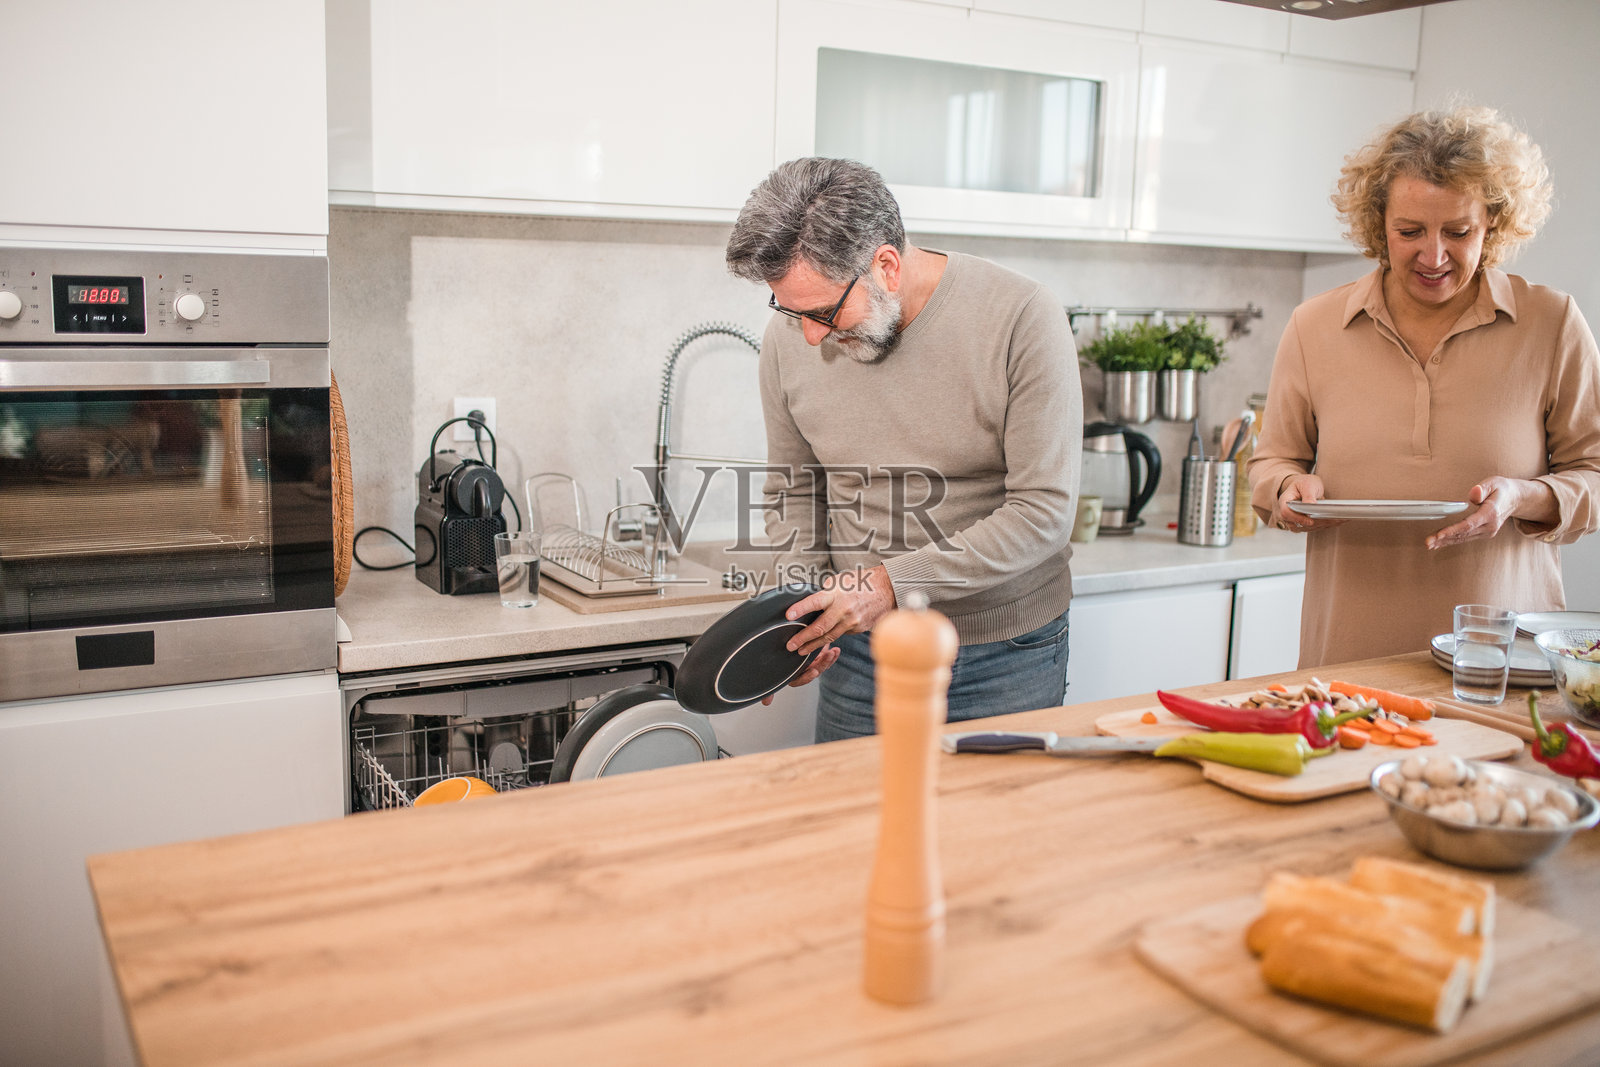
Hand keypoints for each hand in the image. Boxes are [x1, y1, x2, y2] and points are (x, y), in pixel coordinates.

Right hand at [760, 644, 840, 703]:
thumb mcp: (771, 674)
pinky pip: (826, 658)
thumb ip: (769, 691)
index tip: (813, 671)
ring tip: (834, 651)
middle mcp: (802, 671)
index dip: (807, 677)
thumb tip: (766, 703)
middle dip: (822, 664)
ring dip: (829, 659)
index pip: (801, 680)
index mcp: (792, 676)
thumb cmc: (772, 659)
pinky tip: (836, 649)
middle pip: (814, 671)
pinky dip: (831, 655)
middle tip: (828, 655)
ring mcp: (811, 663)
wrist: (782, 641)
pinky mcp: (817, 655)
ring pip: (822, 664)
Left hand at [784, 564, 896, 655]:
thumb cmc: (861, 582)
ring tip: (801, 650)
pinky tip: (821, 642)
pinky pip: (841, 634)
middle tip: (791, 645)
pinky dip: (830, 639)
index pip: (815, 601)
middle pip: (820, 627)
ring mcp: (852, 621)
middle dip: (803, 638)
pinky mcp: (858, 629)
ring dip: (814, 645)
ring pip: (829, 636)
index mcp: (837, 594)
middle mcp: (844, 609)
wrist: (887, 589)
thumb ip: (825, 592)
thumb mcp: (840, 580)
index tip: (788, 615)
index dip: (801, 608)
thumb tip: (811, 602)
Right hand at [1274, 474, 1347, 531]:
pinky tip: (1332, 522)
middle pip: (1294, 523)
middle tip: (1327, 520)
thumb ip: (1308, 495)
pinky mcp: (1301, 522)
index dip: (1297, 518)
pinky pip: (1309, 528)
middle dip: (1312, 524)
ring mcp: (1293, 518)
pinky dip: (1320, 526)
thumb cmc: (1305, 482)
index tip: (1310, 520)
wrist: (1306, 485)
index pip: (1286, 512)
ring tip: (1333, 521)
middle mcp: (1287, 511)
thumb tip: (1310, 506)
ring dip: (1318, 526)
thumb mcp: (1308, 484)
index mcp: (1285, 500)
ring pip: (1302, 528)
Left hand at [1425, 476, 1549, 549]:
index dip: (1452, 530)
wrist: (1515, 498)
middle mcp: (1489, 526)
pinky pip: (1465, 538)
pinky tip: (1440, 543)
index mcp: (1491, 514)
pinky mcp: (1484, 533)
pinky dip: (1452, 540)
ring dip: (1445, 542)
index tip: (1439, 534)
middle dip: (1444, 539)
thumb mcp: (1494, 483)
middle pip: (1463, 534)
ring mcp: (1487, 531)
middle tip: (1427, 542)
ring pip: (1463, 538)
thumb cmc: (1502, 489)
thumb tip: (1473, 493)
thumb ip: (1482, 488)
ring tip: (1429, 545)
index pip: (1468, 524)